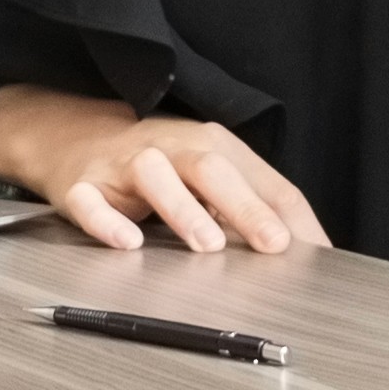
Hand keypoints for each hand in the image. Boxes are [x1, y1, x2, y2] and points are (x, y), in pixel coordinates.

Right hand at [0, 94, 325, 255]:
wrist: (75, 135)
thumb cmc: (159, 164)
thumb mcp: (212, 177)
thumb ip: (255, 208)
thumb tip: (306, 252)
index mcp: (212, 146)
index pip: (261, 179)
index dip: (289, 217)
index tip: (313, 253)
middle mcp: (171, 148)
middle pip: (212, 168)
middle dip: (246, 206)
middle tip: (273, 244)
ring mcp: (124, 165)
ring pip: (154, 176)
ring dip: (182, 209)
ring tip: (207, 245)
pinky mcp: (82, 186)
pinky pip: (90, 201)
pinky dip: (106, 221)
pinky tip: (127, 241)